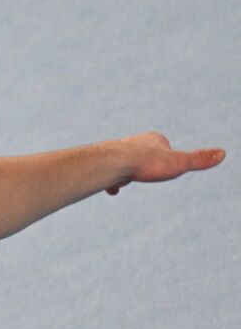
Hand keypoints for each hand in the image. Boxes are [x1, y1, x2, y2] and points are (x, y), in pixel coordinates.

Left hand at [107, 132, 225, 194]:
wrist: (113, 163)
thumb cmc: (147, 163)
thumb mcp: (178, 163)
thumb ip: (198, 160)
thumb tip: (222, 154)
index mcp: (153, 138)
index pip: (165, 149)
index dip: (167, 162)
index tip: (163, 167)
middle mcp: (135, 141)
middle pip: (145, 157)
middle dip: (146, 169)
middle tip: (143, 174)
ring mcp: (118, 150)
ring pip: (127, 165)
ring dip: (128, 175)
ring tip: (126, 181)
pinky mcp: (105, 161)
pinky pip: (110, 173)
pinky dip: (112, 183)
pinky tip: (113, 190)